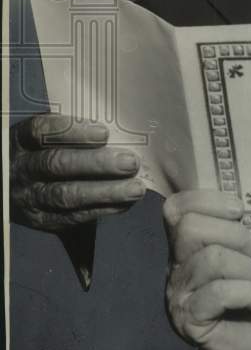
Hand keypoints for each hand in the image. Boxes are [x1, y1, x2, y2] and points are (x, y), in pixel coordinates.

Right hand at [10, 114, 145, 232]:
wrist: (16, 185)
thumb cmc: (45, 150)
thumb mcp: (47, 136)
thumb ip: (73, 132)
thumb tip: (119, 130)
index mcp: (22, 140)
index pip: (40, 130)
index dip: (71, 130)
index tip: (104, 132)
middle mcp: (23, 168)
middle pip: (56, 164)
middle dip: (97, 164)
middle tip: (130, 162)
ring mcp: (30, 196)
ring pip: (66, 195)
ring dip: (106, 192)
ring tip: (135, 188)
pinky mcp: (42, 219)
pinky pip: (72, 217)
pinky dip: (102, 209)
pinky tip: (125, 203)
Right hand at [164, 190, 250, 349]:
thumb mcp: (247, 255)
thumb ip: (233, 230)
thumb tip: (233, 206)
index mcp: (186, 249)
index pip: (176, 208)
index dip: (209, 200)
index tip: (239, 213)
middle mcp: (175, 269)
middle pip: (191, 227)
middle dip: (236, 236)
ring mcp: (178, 296)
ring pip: (212, 258)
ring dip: (248, 270)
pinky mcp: (189, 321)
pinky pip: (219, 292)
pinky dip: (249, 293)